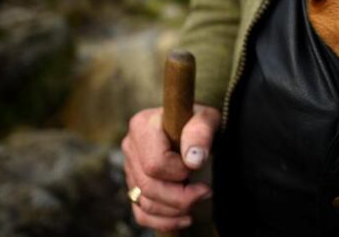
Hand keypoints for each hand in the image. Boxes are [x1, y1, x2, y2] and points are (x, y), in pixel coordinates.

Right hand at [122, 105, 219, 231]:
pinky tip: (185, 217)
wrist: (195, 128)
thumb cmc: (200, 122)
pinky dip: (164, 221)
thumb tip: (193, 159)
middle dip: (180, 197)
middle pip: (148, 187)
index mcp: (142, 125)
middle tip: (205, 191)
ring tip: (198, 200)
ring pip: (145, 203)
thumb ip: (200, 132)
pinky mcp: (134, 185)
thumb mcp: (208, 118)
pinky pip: (141, 214)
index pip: (154, 164)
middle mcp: (130, 146)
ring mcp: (130, 168)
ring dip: (175, 210)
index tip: (197, 167)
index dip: (178, 172)